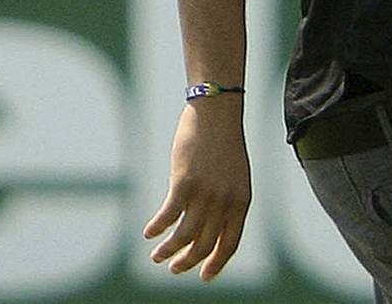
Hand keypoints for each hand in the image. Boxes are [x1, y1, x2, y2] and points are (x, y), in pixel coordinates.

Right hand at [144, 104, 252, 279]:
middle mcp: (225, 201)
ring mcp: (205, 193)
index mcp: (241, 201)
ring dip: (168, 251)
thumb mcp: (235, 177)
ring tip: (157, 256)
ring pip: (184, 237)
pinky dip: (157, 229)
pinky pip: (168, 217)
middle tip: (174, 268)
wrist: (218, 115)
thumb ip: (226, 202)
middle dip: (187, 262)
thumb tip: (210, 228)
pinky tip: (149, 233)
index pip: (230, 243)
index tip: (204, 277)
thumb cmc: (225, 146)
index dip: (216, 264)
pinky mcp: (184, 183)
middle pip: (204, 245)